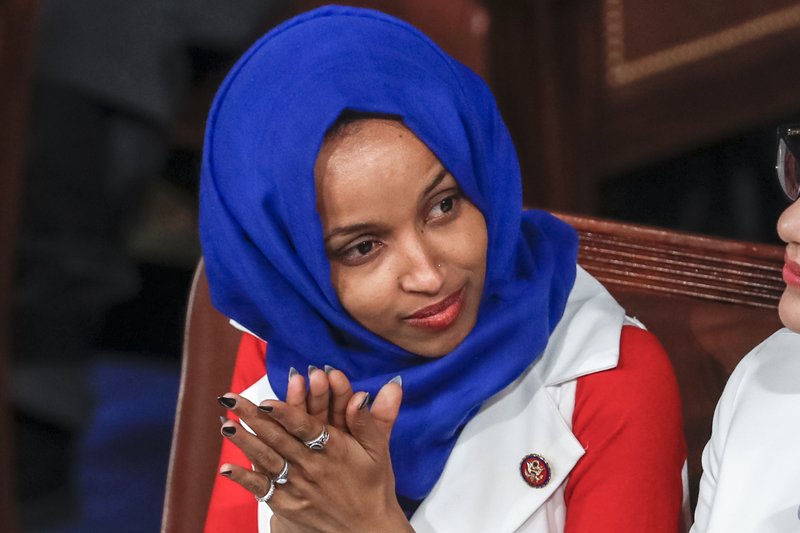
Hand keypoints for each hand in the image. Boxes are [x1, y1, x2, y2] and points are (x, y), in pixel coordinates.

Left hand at [218, 376, 409, 532]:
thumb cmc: (373, 485)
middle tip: (230, 398)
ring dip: (244, 442)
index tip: (266, 401)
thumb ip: (369, 420)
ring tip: (225, 424)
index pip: (306, 428)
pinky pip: (263, 490)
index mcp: (334, 449)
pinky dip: (244, 479)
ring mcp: (299, 487)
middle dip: (252, 417)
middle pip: (278, 439)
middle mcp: (313, 467)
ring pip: (267, 460)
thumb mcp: (378, 450)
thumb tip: (363, 395)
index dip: (286, 414)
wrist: (368, 530)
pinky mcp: (289, 504)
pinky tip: (225, 467)